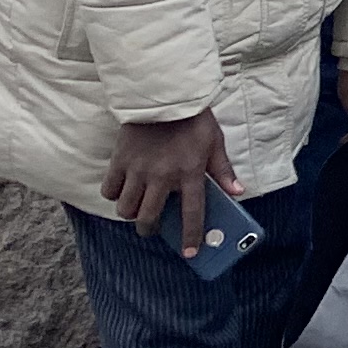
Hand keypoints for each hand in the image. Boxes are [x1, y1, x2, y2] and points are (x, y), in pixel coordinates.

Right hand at [105, 110, 237, 255]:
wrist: (164, 95)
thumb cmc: (193, 119)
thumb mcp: (215, 142)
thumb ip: (224, 170)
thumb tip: (238, 191)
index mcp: (190, 172)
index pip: (192, 213)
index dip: (191, 236)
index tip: (190, 252)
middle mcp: (162, 175)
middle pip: (148, 218)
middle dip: (149, 229)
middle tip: (151, 228)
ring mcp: (138, 169)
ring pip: (126, 208)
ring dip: (131, 213)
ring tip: (137, 207)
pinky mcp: (119, 161)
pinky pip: (109, 189)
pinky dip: (113, 194)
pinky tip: (122, 189)